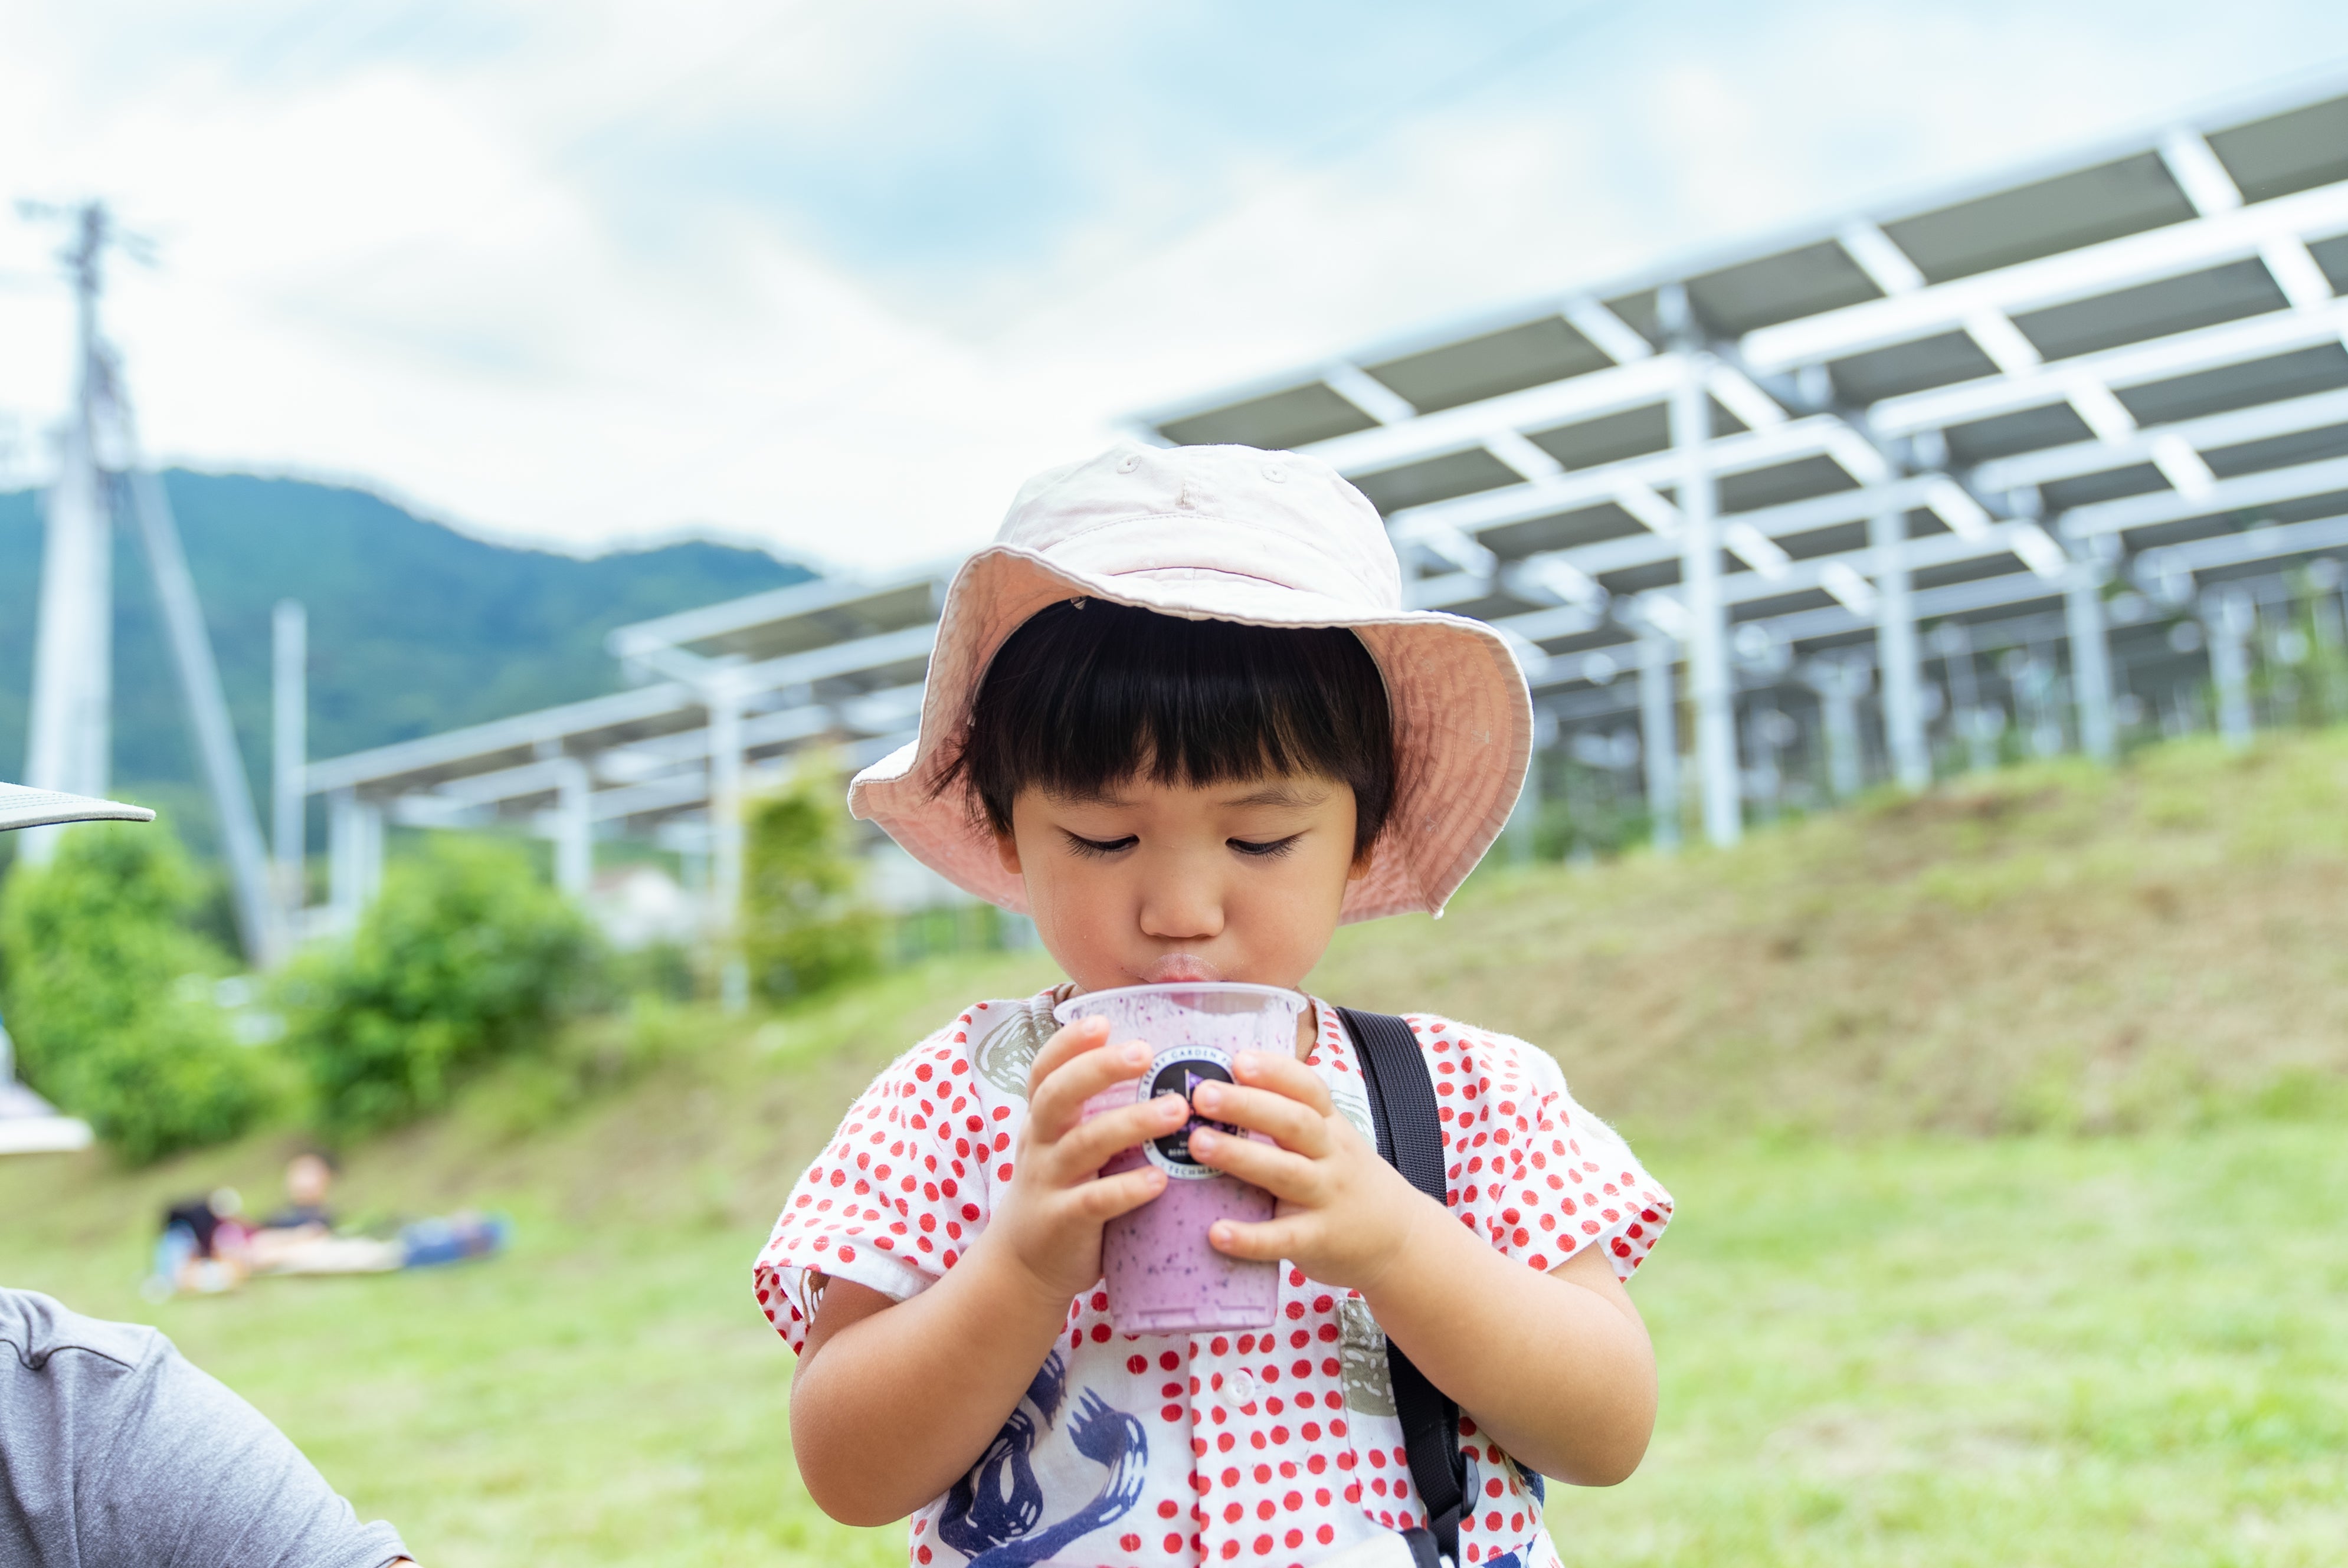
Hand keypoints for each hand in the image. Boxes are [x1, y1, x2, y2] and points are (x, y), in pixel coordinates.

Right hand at [981, 1015, 1191, 1302]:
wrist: (1022, 1266)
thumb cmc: (1062, 1191)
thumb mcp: (1065, 1145)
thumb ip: (1096, 1112)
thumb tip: (1161, 1067)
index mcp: (1042, 1120)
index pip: (1045, 1070)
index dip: (1068, 1043)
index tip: (1102, 1020)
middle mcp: (1040, 1144)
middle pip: (1059, 1095)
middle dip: (1098, 1068)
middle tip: (1144, 1052)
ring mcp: (1048, 1183)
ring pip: (1084, 1144)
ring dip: (1131, 1123)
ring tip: (1176, 1110)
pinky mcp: (1062, 1222)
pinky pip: (1094, 1201)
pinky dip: (1126, 1189)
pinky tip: (1159, 1180)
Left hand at [1186, 1047, 1430, 1294]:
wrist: (1399, 1238)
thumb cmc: (1346, 1179)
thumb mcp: (1331, 1140)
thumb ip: (1287, 1117)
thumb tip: (1220, 1087)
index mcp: (1330, 1125)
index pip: (1307, 1088)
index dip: (1274, 1071)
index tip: (1238, 1060)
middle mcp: (1331, 1155)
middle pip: (1293, 1123)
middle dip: (1247, 1105)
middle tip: (1202, 1095)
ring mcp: (1327, 1197)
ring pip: (1285, 1172)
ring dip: (1240, 1157)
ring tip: (1197, 1144)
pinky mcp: (1318, 1240)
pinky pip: (1284, 1238)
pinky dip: (1251, 1237)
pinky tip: (1217, 1233)